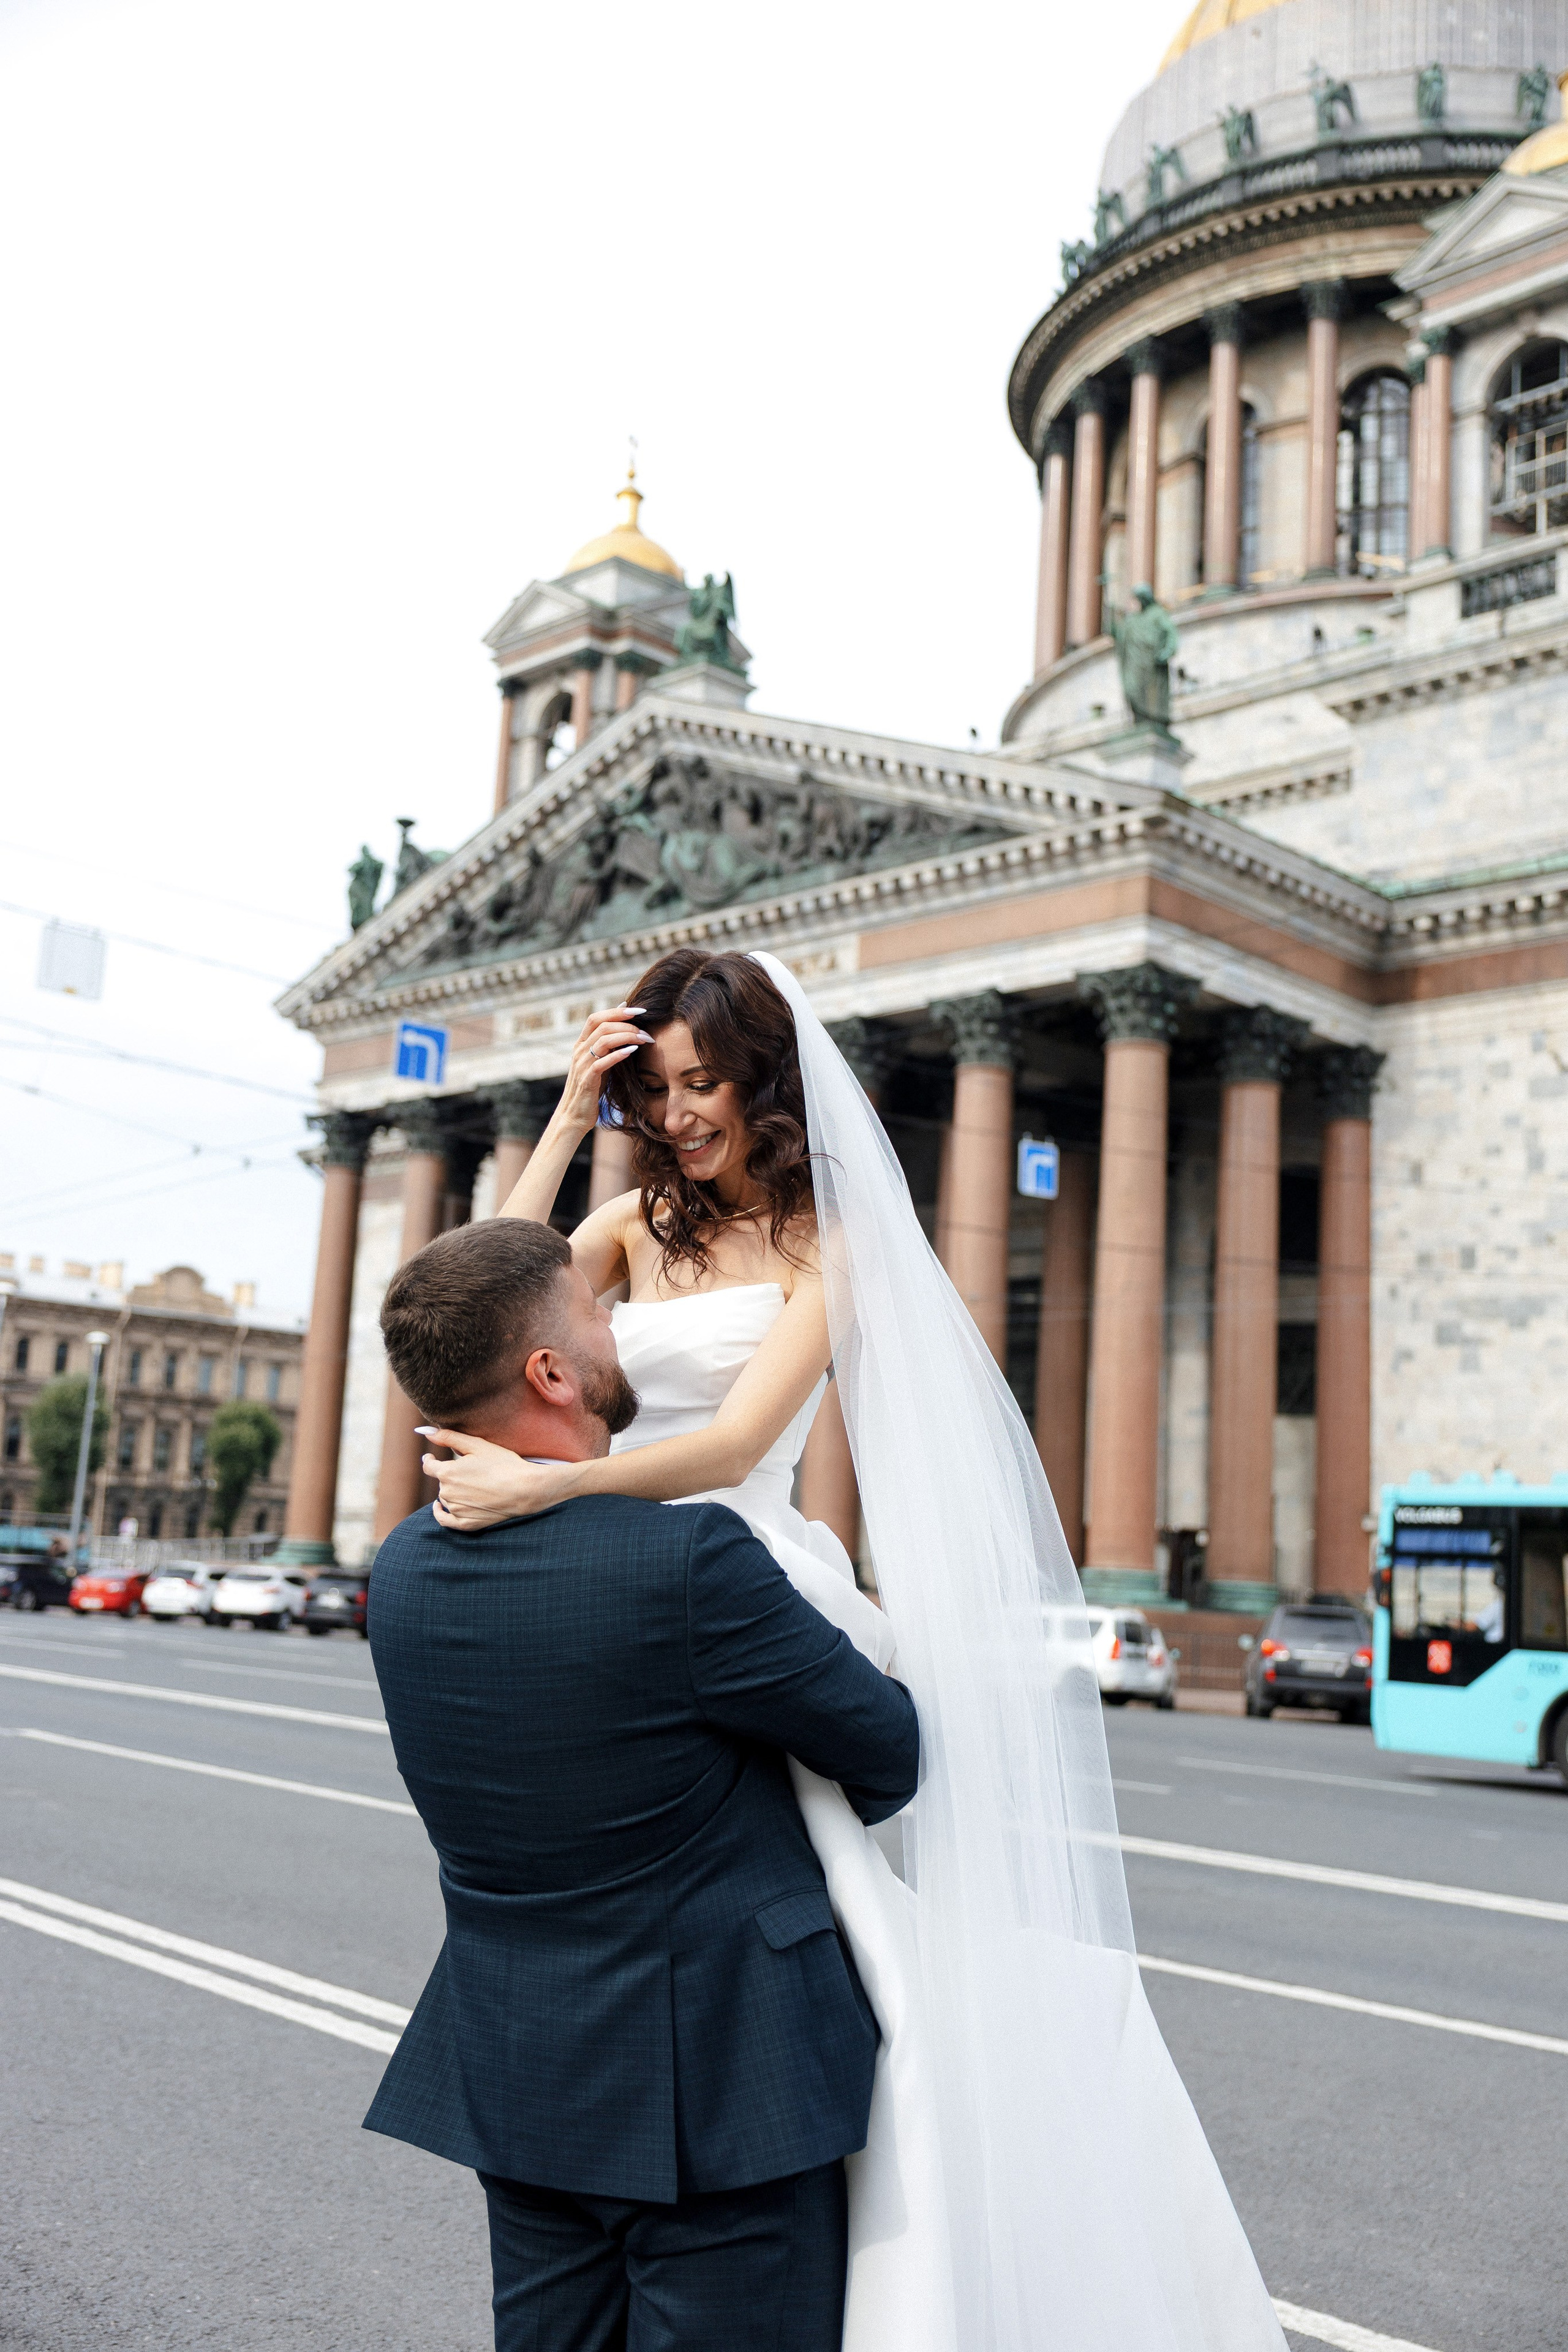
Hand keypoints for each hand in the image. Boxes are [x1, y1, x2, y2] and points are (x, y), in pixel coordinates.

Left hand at [418, 1429, 576, 1528]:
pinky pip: (445, 1520)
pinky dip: (440, 1513)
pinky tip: (440, 1507)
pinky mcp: (466, 1523)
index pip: (428, 1466)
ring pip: (445, 1498)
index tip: (431, 1457)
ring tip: (471, 1484)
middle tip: (469, 1469)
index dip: (429, 1459)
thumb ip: (448, 1437)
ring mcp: (456, 1510)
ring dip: (451, 1490)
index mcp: (447, 1472)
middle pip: (441, 1481)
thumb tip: (426, 1432)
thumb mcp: (477, 1445)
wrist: (525, 1489)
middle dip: (449, 1474)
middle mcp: (447, 1493)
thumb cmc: (503, 1464)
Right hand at [553, 1003, 652, 1138]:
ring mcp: (581, 1064)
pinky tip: (633, 1050)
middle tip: (646, 1027)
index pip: (597, 1017)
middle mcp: (579, 1051)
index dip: (617, 1011)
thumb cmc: (591, 1089)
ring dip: (627, 1036)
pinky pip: (602, 1062)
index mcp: (581, 1044)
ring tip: (645, 1039)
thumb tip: (626, 1030)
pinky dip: (618, 1054)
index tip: (639, 1010)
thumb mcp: (600, 1063)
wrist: (575, 1115)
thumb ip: (609, 1047)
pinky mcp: (587, 1079)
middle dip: (626, 1022)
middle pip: (600, 1024)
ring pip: (603, 1040)